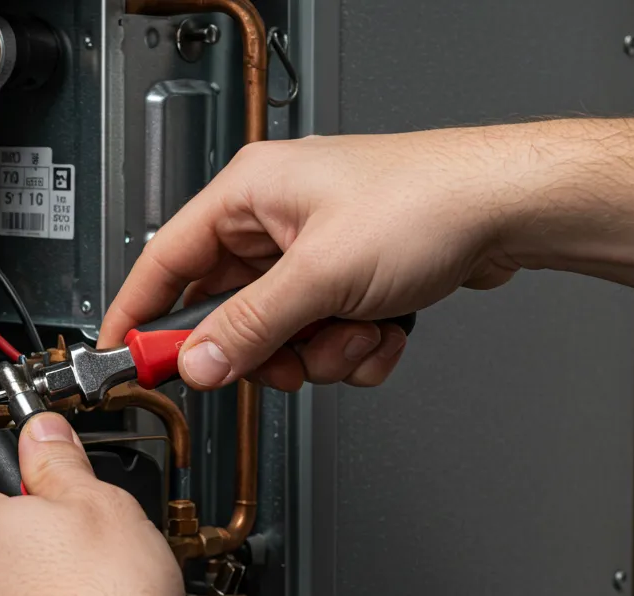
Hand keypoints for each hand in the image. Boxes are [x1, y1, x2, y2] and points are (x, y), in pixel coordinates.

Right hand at [101, 128, 529, 391]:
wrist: (511, 208)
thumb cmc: (426, 202)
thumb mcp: (320, 275)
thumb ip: (250, 328)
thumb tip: (199, 362)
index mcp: (249, 195)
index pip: (165, 259)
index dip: (139, 312)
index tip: (123, 355)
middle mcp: (275, 220)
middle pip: (228, 310)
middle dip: (265, 347)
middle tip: (283, 359)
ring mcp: (313, 250)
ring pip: (280, 333)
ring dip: (319, 351)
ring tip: (356, 331)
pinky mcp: (349, 277)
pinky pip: (322, 335)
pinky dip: (352, 346)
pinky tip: (382, 329)